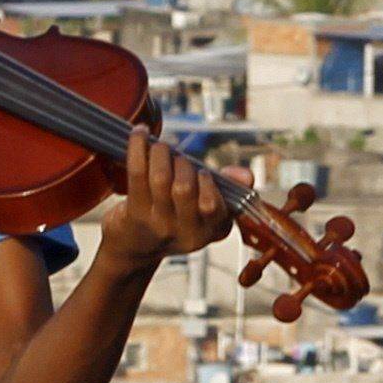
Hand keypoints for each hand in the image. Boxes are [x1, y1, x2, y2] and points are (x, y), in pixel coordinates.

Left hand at [96, 119, 236, 273]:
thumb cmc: (176, 219)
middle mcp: (185, 232)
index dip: (208, 181)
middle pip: (185, 187)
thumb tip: (247, 175)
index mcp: (212, 231)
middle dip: (181, 163)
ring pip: (160, 178)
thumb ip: (229, 188)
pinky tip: (140, 134)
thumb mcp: (207, 211)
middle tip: (175, 158)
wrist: (135, 248)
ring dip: (161, 153)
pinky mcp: (134, 214)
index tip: (202, 171)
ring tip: (160, 148)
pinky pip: (137, 173)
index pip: (214, 205)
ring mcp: (158, 225)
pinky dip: (138, 147)